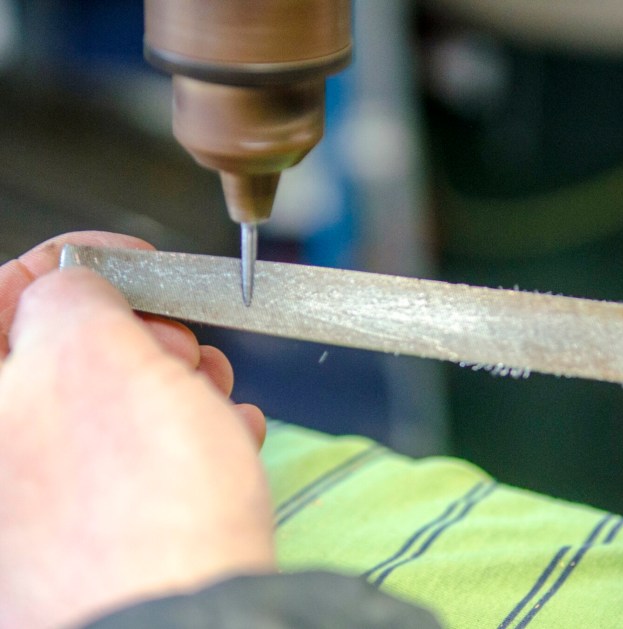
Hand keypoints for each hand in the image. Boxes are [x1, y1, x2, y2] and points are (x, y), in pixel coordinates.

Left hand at [0, 232, 273, 626]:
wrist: (190, 627)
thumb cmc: (135, 502)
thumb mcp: (95, 351)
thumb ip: (71, 291)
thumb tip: (77, 282)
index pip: (2, 295)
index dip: (74, 264)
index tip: (134, 264)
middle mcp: (3, 462)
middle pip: (61, 355)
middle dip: (140, 336)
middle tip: (186, 348)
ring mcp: (43, 510)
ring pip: (110, 408)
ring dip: (175, 387)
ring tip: (216, 401)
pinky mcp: (97, 540)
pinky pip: (136, 465)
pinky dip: (184, 442)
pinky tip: (226, 443)